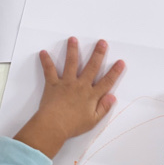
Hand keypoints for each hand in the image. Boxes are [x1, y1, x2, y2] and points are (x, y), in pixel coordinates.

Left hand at [14, 37, 125, 158]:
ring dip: (72, 50)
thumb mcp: (93, 120)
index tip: (120, 62)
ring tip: (73, 39)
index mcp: (91, 95)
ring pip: (71, 63)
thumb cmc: (73, 125)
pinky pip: (49, 70)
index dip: (115, 72)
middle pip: (92, 67)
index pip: (107, 81)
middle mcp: (80, 85)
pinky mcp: (53, 84)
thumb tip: (112, 97)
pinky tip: (43, 52)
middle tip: (102, 42)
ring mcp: (67, 83)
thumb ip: (104, 108)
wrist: (54, 125)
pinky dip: (46, 61)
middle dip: (98, 54)